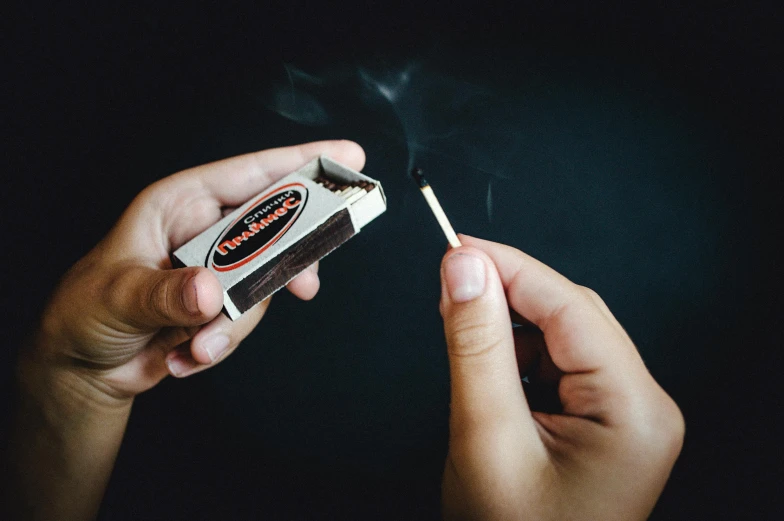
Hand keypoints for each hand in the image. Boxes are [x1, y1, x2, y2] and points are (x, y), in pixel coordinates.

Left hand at [30, 140, 365, 400]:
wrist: (83, 368)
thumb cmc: (85, 312)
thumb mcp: (118, 298)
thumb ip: (165, 294)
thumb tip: (211, 291)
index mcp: (181, 204)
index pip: (250, 174)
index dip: (300, 162)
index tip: (348, 159)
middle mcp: (207, 231)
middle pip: (274, 228)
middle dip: (286, 263)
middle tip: (304, 286)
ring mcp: (219, 270)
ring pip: (265, 285)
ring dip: (235, 324)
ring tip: (195, 348)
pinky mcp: (224, 306)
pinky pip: (247, 320)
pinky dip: (221, 344)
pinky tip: (183, 356)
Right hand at [439, 236, 683, 520]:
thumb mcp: (486, 439)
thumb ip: (476, 346)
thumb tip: (464, 266)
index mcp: (634, 410)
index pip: (569, 307)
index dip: (510, 266)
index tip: (456, 246)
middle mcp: (643, 406)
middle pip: (572, 316)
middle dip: (509, 294)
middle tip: (450, 281)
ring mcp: (625, 416)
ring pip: (563, 336)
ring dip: (511, 324)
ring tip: (465, 331)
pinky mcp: (601, 423)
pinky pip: (559, 365)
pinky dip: (518, 354)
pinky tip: (490, 365)